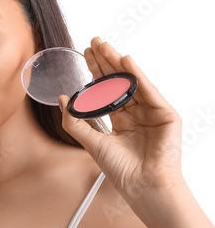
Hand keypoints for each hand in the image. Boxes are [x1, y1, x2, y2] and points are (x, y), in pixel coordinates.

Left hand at [60, 37, 183, 199]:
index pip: (106, 90)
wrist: (143, 186)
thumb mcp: (91, 142)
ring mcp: (152, 113)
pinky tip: (126, 61)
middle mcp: (137, 114)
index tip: (84, 54)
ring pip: (132, 82)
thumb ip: (76, 121)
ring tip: (104, 46)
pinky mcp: (166, 115)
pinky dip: (138, 76)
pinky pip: (149, 91)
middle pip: (119, 82)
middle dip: (105, 62)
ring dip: (118, 63)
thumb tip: (62, 99)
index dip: (95, 72)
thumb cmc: (121, 170)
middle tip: (93, 42)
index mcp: (121, 120)